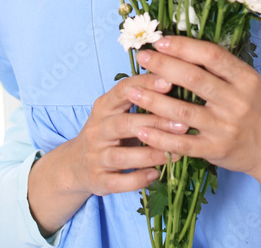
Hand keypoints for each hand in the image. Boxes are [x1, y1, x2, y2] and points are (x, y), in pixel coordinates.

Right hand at [27, 73, 188, 236]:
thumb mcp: (118, 111)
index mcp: (103, 107)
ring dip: (151, 154)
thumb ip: (141, 98)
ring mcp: (96, 157)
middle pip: (124, 124)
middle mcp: (97, 130)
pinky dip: (138, 179)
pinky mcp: (99, 180)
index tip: (170, 82)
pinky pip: (119, 182)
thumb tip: (177, 78)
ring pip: (122, 156)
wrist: (76, 165)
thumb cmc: (109, 132)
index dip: (145, 86)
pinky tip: (156, 175)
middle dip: (155, 123)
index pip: (122, 91)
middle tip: (183, 124)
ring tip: (177, 153)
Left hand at [126, 36, 260, 181]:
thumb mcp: (249, 84)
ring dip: (153, 100)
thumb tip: (184, 46)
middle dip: (163, 66)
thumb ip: (222, 69)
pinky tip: (141, 129)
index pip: (212, 55)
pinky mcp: (217, 150)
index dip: (184, 46)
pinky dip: (160, 137)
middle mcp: (237, 101)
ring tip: (130, 91)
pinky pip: (183, 143)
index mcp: (245, 78)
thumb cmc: (258, 111)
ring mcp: (226, 127)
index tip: (161, 40)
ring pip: (183, 111)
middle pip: (194, 78)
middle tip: (142, 57)